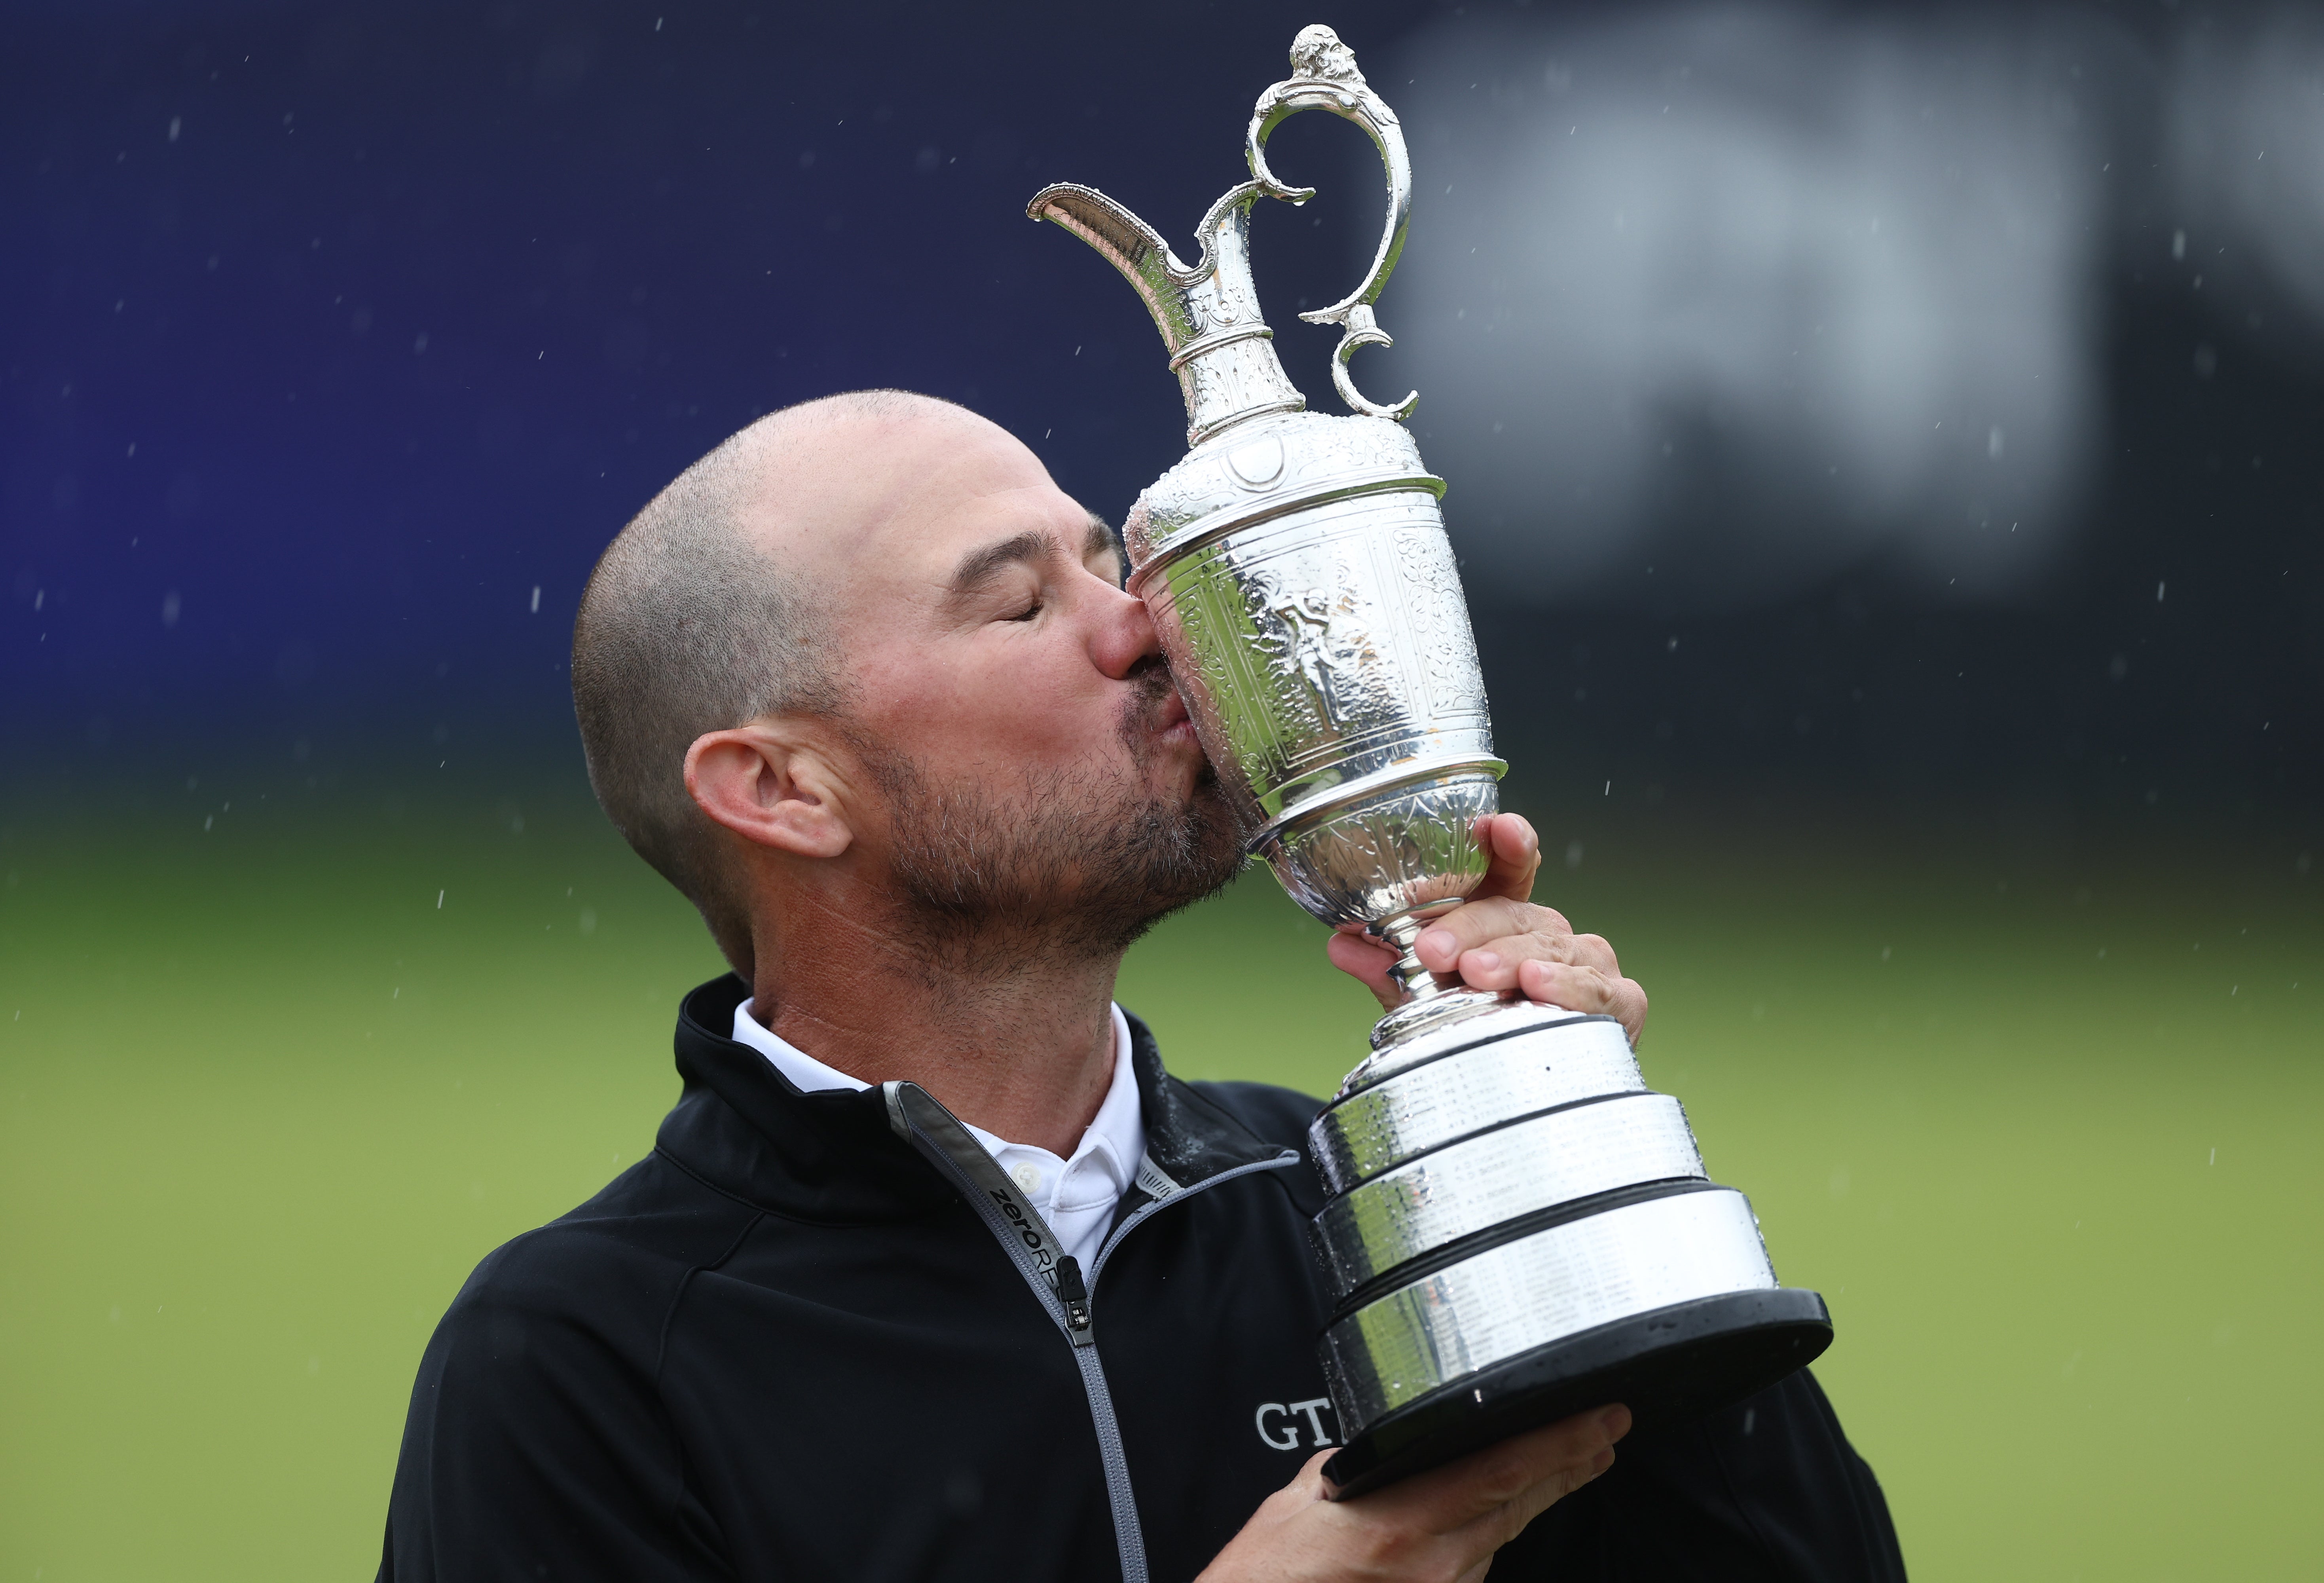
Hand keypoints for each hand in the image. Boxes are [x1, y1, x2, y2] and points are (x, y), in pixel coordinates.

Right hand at [1196, 1404, 1630, 1582]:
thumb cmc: (1269, 1578)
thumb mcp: (1300, 1503)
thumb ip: (1352, 1471)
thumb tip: (1383, 1452)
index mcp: (1401, 1524)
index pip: (1505, 1473)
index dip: (1562, 1446)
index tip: (1601, 1422)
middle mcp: (1434, 1565)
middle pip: (1521, 1504)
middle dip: (1569, 1465)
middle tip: (1605, 1435)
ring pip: (1501, 1537)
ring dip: (1532, 1499)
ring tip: (1570, 1466)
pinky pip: (1474, 1569)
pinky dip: (1485, 1539)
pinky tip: (1492, 1518)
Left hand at [1325, 813, 1648, 1044]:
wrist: (1525, 1092)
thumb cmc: (1479, 1029)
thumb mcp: (1423, 999)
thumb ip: (1388, 969)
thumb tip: (1341, 943)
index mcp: (1505, 919)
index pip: (1510, 868)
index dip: (1506, 843)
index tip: (1494, 827)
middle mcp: (1549, 932)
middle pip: (1515, 914)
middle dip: (1472, 929)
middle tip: (1435, 951)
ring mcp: (1587, 963)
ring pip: (1551, 949)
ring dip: (1510, 959)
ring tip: (1477, 972)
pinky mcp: (1618, 1001)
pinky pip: (1596, 990)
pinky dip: (1566, 988)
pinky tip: (1538, 987)